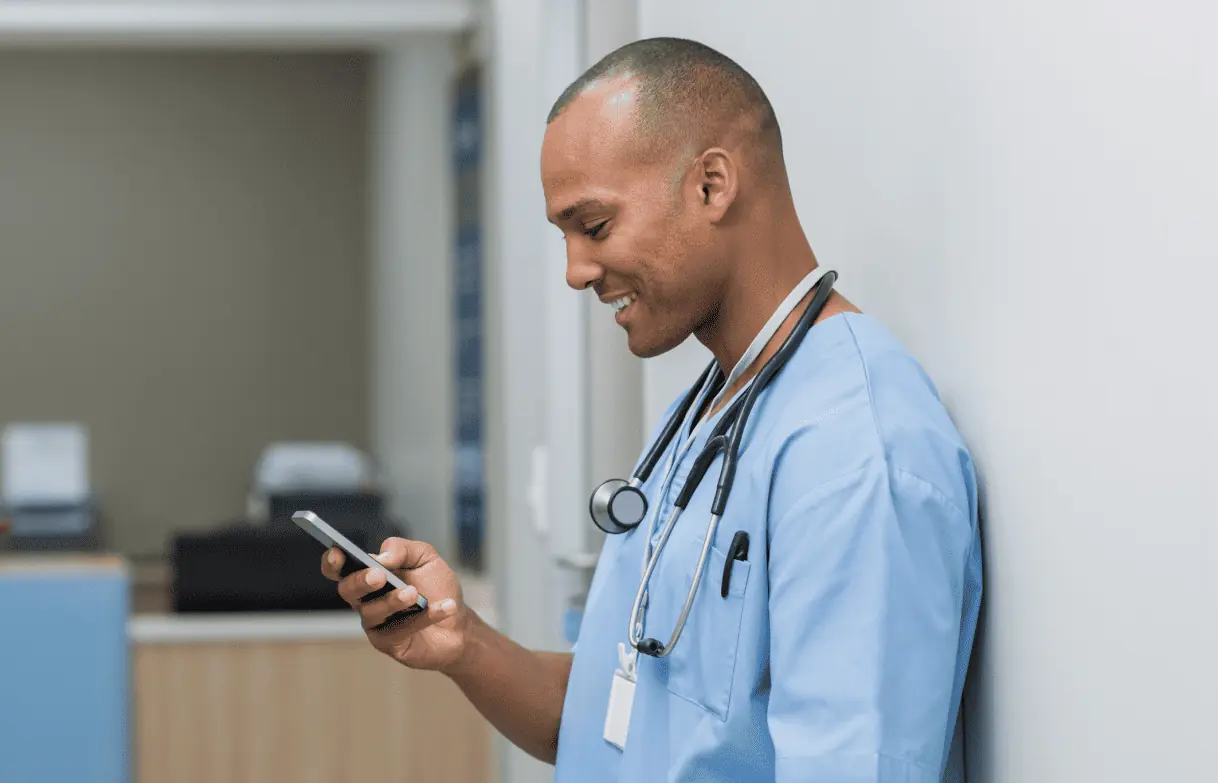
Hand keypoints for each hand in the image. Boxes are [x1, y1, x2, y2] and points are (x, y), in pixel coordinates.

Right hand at [322, 537, 468, 671]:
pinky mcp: (389, 643)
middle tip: (379, 576)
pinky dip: (424, 617)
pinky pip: (399, 630)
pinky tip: (445, 607)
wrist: (458, 624)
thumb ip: (402, 549)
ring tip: (414, 593)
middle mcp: (366, 599)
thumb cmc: (437, 588)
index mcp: (369, 574)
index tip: (337, 553)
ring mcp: (375, 623)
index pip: (340, 568)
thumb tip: (381, 556)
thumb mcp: (425, 559)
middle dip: (360, 581)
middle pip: (348, 590)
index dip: (332, 562)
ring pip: (372, 612)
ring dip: (393, 601)